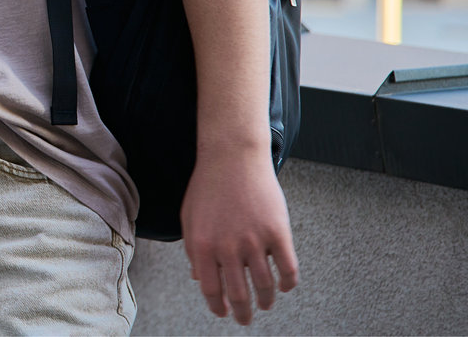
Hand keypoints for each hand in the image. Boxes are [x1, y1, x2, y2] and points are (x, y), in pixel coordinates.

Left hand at [181, 148, 299, 324]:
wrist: (232, 156)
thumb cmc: (208, 186)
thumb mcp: (190, 217)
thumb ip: (192, 249)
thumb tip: (199, 279)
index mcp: (202, 245)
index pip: (210, 290)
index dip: (218, 307)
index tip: (224, 313)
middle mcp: (227, 247)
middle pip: (239, 294)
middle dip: (243, 312)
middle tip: (246, 319)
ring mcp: (254, 240)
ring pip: (265, 286)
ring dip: (266, 301)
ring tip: (265, 304)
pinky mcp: (278, 232)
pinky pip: (288, 269)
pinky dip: (287, 284)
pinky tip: (284, 287)